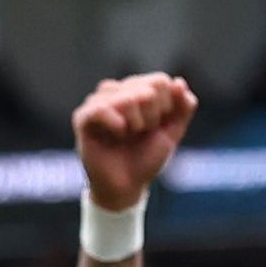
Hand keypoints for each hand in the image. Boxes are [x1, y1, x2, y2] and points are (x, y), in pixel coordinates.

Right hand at [71, 73, 195, 209]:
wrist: (127, 185)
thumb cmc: (146, 157)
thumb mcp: (172, 132)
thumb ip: (182, 108)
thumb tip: (179, 82)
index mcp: (137, 90)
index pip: (160, 81)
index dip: (167, 107)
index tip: (159, 125)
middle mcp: (116, 92)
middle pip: (147, 89)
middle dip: (154, 117)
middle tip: (142, 132)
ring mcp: (98, 102)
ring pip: (128, 98)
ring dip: (137, 123)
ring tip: (129, 135)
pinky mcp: (83, 118)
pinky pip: (102, 108)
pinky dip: (117, 122)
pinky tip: (119, 133)